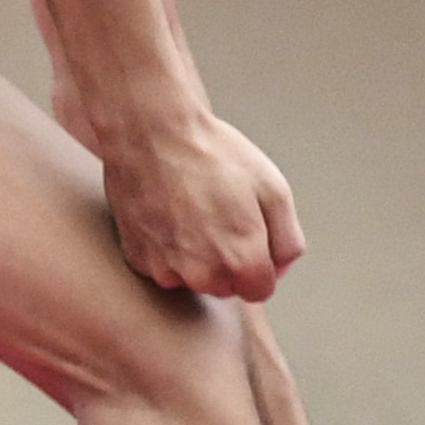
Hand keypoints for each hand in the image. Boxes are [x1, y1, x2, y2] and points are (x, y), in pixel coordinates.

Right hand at [97, 106, 303, 301]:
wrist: (152, 133)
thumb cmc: (215, 156)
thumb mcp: (275, 190)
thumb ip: (287, 241)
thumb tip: (281, 269)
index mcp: (241, 260)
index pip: (259, 290)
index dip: (260, 263)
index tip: (249, 235)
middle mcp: (201, 274)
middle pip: (224, 287)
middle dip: (228, 262)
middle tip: (219, 216)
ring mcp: (164, 267)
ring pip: (191, 278)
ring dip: (195, 258)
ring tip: (191, 213)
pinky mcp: (136, 256)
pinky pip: (161, 266)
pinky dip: (166, 248)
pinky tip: (167, 214)